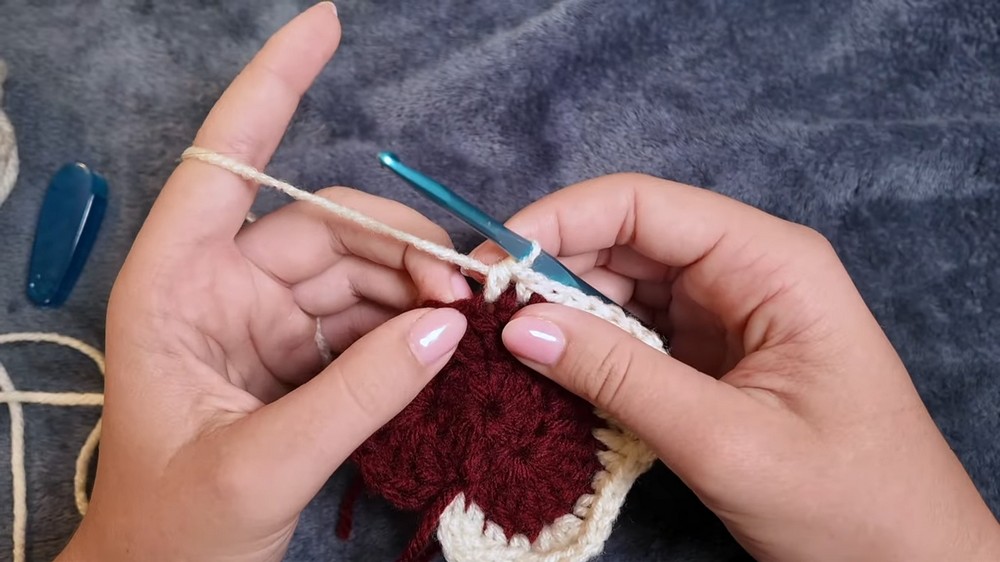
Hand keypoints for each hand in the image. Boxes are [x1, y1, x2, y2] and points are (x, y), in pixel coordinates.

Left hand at [57, 4, 470, 560]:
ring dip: (415, 282)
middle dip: (401, 242)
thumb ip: (358, 395)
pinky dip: (408, 320)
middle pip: (324, 224)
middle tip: (465, 289)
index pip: (226, 162)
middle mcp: (220, 285)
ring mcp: (263, 318)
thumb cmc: (176, 530)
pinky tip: (442, 337)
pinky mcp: (298, 353)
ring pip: (356, 267)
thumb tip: (445, 325)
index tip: (323, 25)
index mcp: (176, 286)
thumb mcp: (262, 464)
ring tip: (466, 316)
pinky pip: (366, 314)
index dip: (272, 88)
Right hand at [472, 174, 999, 560]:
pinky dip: (589, 346)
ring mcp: (728, 311)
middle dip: (550, 267)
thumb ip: (617, 377)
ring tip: (503, 342)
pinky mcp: (712, 353)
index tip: (492, 259)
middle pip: (625, 240)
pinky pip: (635, 331)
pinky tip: (550, 366)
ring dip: (563, 309)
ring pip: (623, 286)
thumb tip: (518, 327)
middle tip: (480, 311)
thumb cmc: (849, 500)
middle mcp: (746, 270)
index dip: (558, 221)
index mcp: (770, 262)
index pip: (643, 206)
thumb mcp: (724, 439)